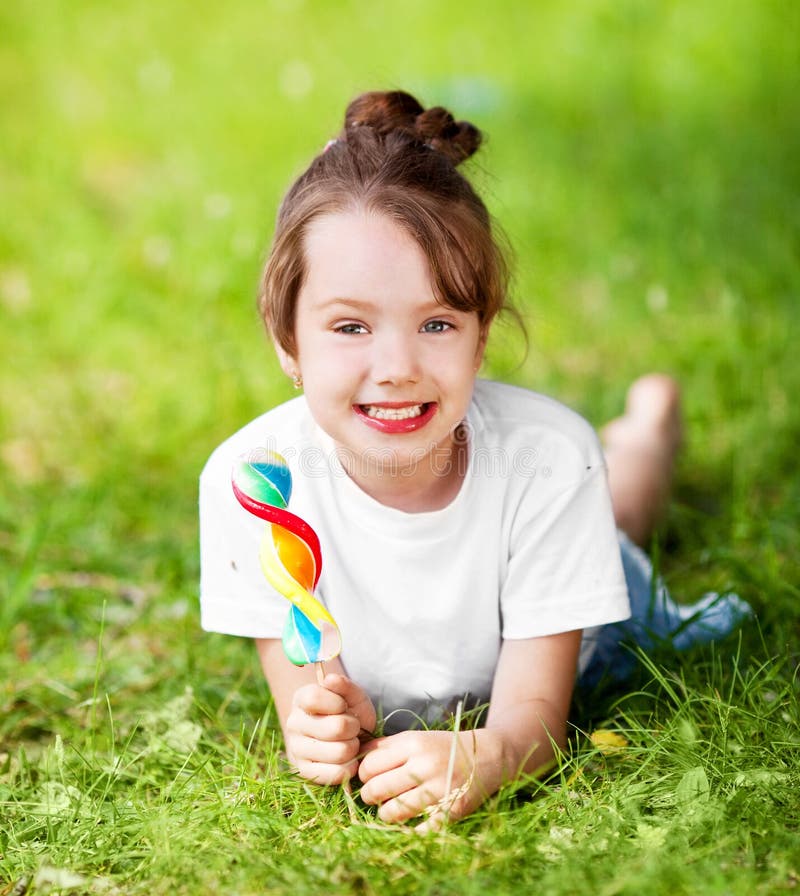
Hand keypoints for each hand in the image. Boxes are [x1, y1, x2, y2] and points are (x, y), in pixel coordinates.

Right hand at [285, 673, 375, 784]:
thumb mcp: (352, 695)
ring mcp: (297, 749)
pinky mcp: (305, 772)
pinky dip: (349, 767)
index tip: (343, 706)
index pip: (314, 697)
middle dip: (353, 727)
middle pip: (335, 727)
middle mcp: (294, 723)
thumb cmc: (349, 713)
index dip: (337, 703)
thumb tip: (330, 678)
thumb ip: (344, 685)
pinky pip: (336, 773)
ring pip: (339, 752)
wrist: (347, 739)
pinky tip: (347, 759)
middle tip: (352, 727)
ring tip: (349, 742)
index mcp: (301, 699)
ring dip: (353, 748)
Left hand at [358, 728, 502, 831]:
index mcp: (412, 743)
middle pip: (377, 788)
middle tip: (373, 797)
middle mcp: (424, 764)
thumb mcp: (415, 738)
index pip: (369, 765)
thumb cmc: (443, 747)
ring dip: (385, 814)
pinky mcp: (452, 809)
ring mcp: (439, 788)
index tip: (368, 779)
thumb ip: (386, 747)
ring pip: (393, 811)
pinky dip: (409, 830)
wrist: (487, 755)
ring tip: (389, 810)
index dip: (363, 775)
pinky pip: (420, 829)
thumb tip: (354, 758)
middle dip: (369, 796)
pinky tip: (408, 824)